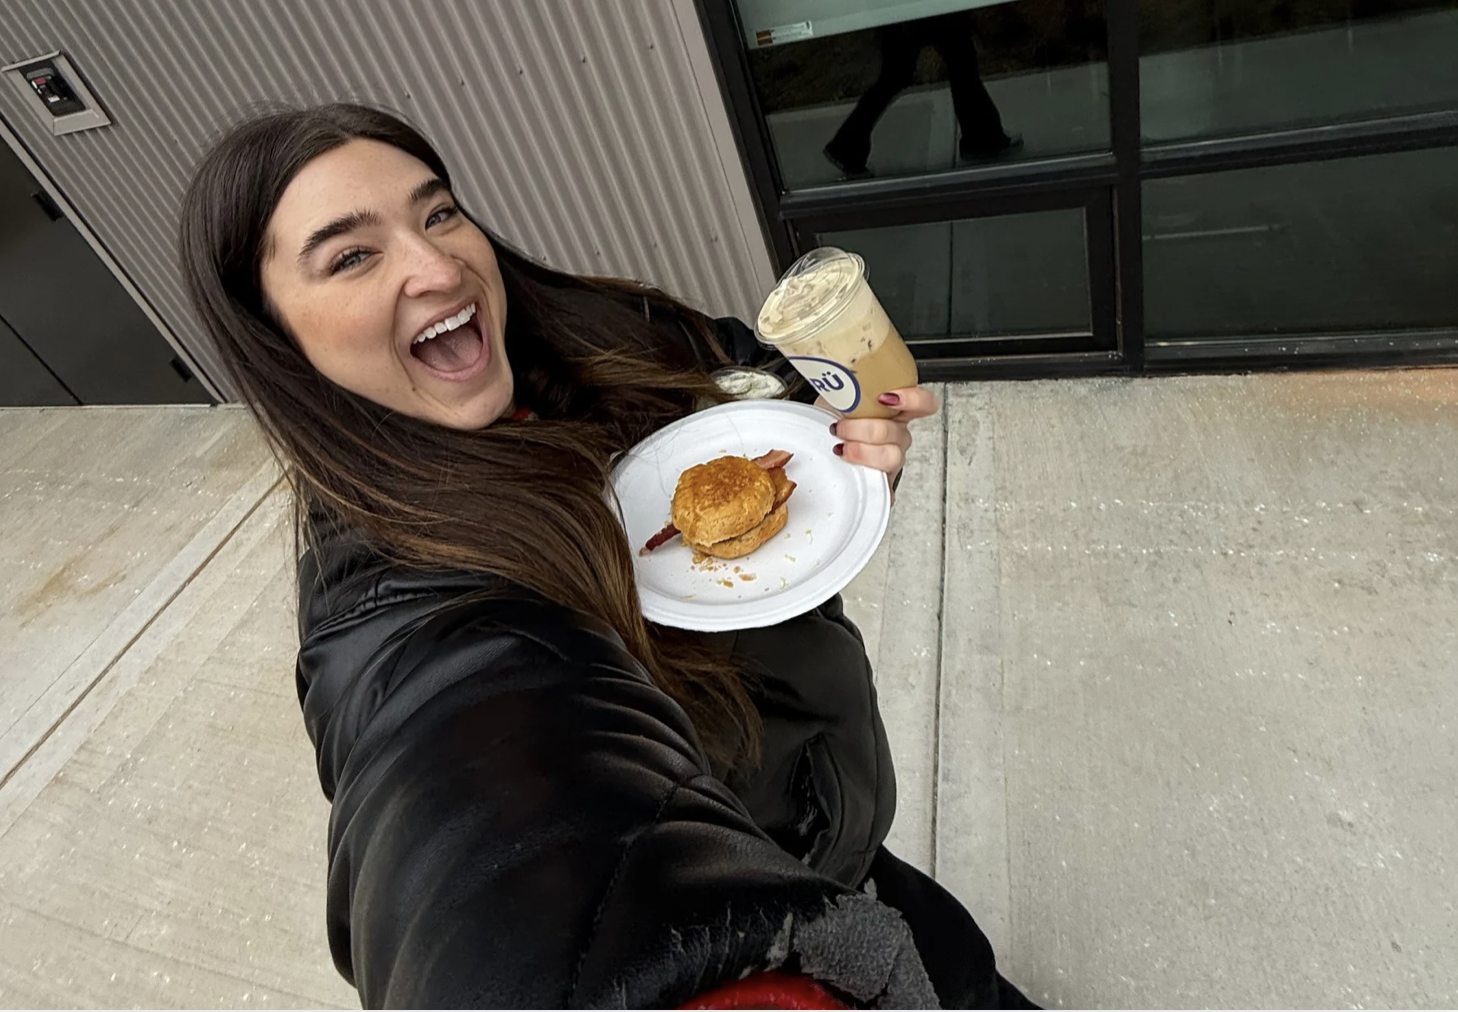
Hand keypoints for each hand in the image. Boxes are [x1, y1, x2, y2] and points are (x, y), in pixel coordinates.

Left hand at [824, 387, 939, 501]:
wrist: (823, 439)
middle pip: (895, 432)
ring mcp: (892, 457)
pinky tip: (851, 470)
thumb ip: (846, 386)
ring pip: (890, 457)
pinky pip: (884, 485)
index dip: (913, 399)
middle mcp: (898, 434)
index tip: (886, 397)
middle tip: (840, 427)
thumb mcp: (841, 394)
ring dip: (862, 451)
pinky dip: (866, 478)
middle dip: (863, 429)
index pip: (924, 403)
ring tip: (841, 446)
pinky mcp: (882, 481)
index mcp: (896, 411)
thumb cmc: (835, 416)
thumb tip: (833, 378)